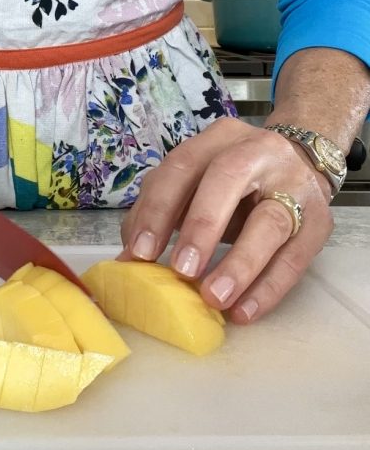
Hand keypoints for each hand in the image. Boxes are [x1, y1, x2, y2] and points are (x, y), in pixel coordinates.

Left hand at [119, 118, 333, 323]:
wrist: (303, 164)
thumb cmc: (235, 182)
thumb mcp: (197, 183)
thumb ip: (163, 209)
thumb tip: (129, 257)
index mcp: (217, 139)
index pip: (182, 166)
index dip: (158, 208)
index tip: (139, 252)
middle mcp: (258, 151)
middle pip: (226, 179)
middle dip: (200, 226)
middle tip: (180, 270)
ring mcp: (294, 183)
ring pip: (269, 221)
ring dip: (239, 264)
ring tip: (213, 298)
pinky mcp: (320, 220)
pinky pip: (295, 258)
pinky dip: (268, 288)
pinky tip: (243, 310)